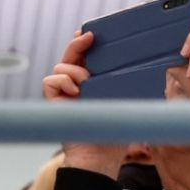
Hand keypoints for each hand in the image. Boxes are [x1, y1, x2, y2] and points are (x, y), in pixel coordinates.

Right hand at [42, 30, 125, 176]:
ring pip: (61, 66)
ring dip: (74, 70)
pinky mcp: (54, 103)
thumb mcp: (126, 100)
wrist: (100, 156)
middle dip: (78, 44)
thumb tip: (138, 61)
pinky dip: (62, 81)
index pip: (88, 58)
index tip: (95, 33)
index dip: (88, 43)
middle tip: (88, 36)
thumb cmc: (116, 132)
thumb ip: (125, 81)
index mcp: (95, 83)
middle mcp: (77, 86)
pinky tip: (75, 91)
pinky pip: (51, 80)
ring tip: (87, 84)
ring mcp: (64, 94)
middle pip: (72, 56)